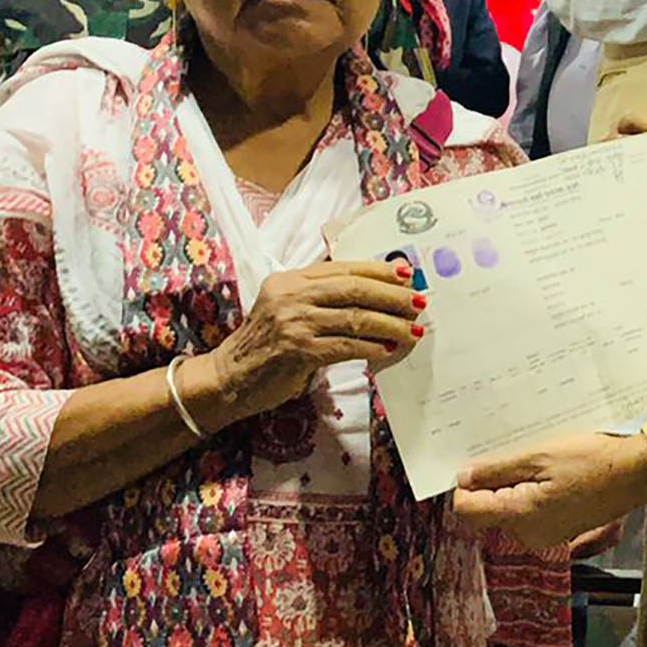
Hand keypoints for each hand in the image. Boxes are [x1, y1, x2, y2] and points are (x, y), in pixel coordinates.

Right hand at [199, 261, 423, 421]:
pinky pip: (345, 347)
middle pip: (354, 289)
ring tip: (412, 331)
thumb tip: (376, 291)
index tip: (406, 275)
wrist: (228, 378)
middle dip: (392, 296)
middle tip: (418, 303)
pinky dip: (370, 348)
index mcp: (290, 279)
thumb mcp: (287, 308)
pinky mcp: (297, 351)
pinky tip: (387, 350)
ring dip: (390, 325)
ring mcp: (293, 323)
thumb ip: (323, 296)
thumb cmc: (266, 344)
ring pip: (354, 318)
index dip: (379, 271)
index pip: (344, 268)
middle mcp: (290, 296)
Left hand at [454, 432, 646, 552]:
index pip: (467, 509)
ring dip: (516, 485)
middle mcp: (529, 534)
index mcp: (521, 516)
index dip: (466, 484)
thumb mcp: (540, 455)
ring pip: (509, 509)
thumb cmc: (594, 461)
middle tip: (521, 456)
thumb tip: (464, 478)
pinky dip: (533, 493)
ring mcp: (545, 535)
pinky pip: (530, 512)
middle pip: (488, 510)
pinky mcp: (558, 531)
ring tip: (543, 463)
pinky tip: (554, 474)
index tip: (481, 462)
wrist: (636, 473)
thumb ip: (497, 470)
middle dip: (496, 483)